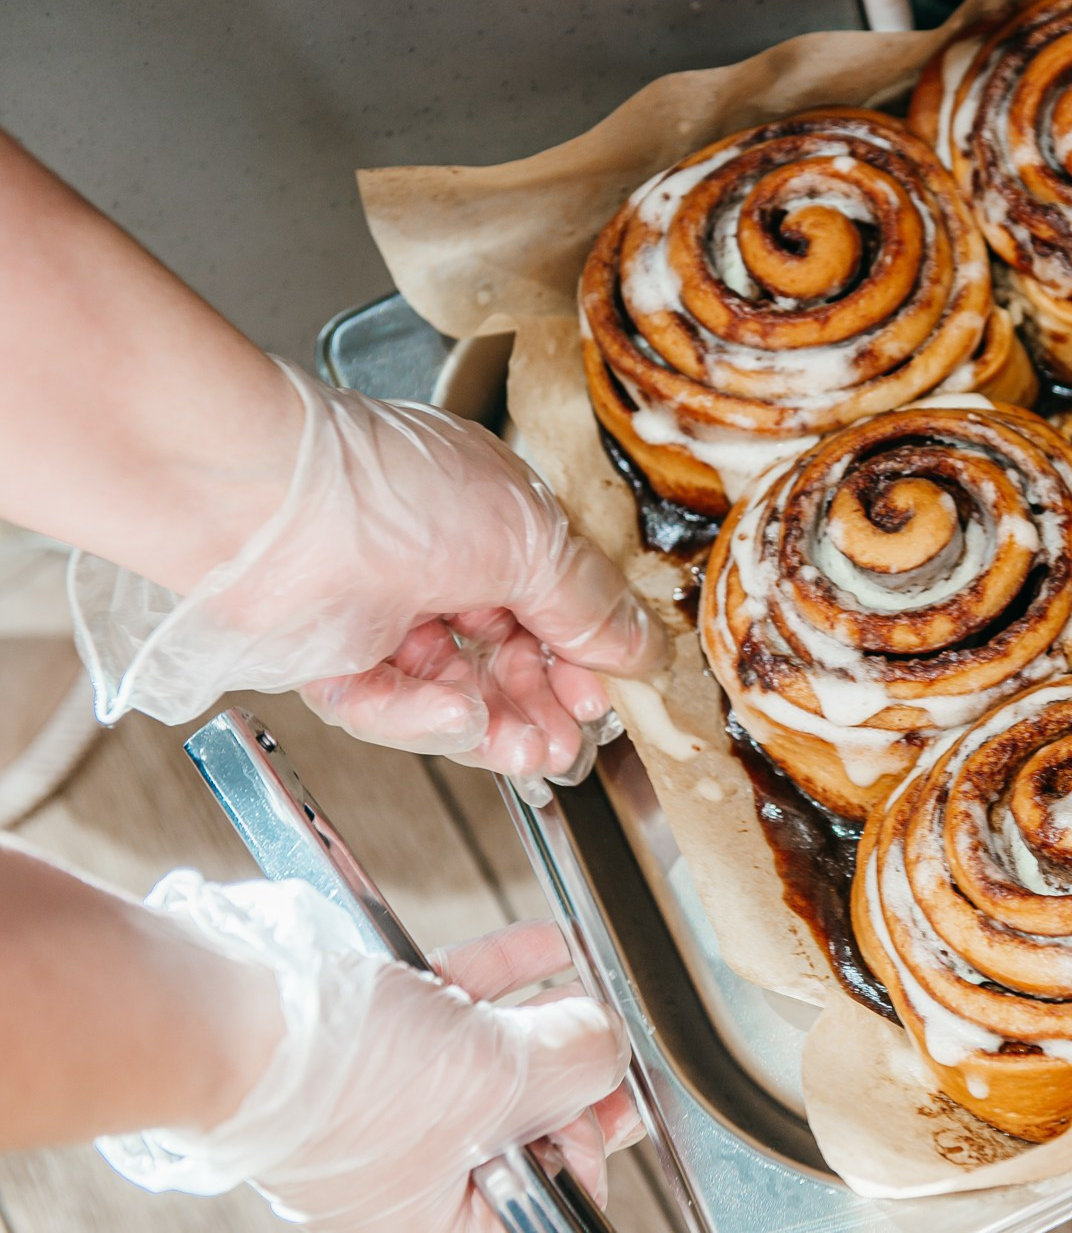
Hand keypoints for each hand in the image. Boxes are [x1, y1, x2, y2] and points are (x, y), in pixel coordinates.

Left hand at [72, 360, 660, 784]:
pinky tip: (459, 719)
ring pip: (451, 687)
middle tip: (574, 739)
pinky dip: (423, 717)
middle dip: (544, 700)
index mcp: (491, 517)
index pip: (551, 598)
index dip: (582, 651)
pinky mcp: (329, 655)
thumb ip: (588, 603)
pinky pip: (386, 703)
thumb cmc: (386, 488)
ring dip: (497, 723)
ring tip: (534, 753)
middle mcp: (435, 561)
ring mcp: (381, 610)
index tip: (609, 693)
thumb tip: (641, 644)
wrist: (261, 505)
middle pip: (505, 651)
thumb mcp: (528, 540)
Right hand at [102, 876, 640, 1231]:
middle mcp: (411, 1167)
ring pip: (492, 1053)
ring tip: (591, 977)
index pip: (549, 1196)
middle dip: (573, 1066)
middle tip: (613, 1029)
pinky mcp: (370, 1033)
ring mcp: (388, 1097)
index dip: (594, 1140)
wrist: (234, 1013)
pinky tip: (550, 944)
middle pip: (525, 1118)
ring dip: (549, 1011)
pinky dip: (505, 975)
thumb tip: (611, 1042)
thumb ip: (577, 1064)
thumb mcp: (501, 1083)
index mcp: (438, 1220)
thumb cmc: (341, 1085)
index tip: (622, 1095)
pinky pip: (456, 1006)